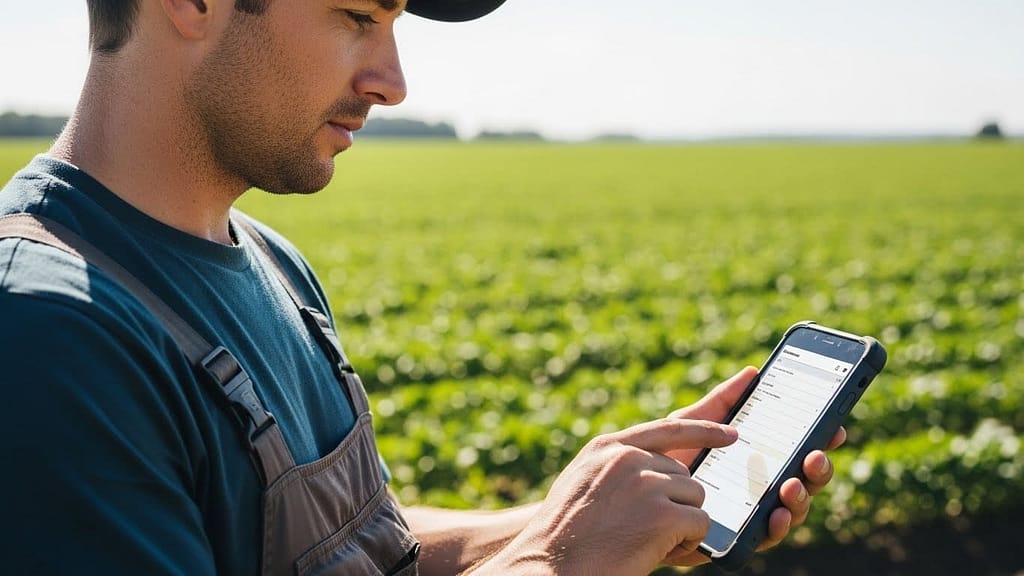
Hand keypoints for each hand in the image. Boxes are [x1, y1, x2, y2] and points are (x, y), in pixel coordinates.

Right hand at [479, 418, 738, 575]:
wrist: (549, 565)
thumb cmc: (564, 536)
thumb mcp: (583, 484)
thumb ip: (617, 469)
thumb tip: (662, 472)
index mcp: (608, 448)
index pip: (669, 429)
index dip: (704, 430)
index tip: (730, 433)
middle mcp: (628, 458)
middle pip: (685, 475)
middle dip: (676, 505)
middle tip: (644, 530)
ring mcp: (646, 483)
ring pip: (697, 498)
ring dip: (681, 524)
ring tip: (644, 541)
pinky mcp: (662, 514)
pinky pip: (700, 523)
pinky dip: (688, 543)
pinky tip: (655, 551)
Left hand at [660, 366, 846, 566]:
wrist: (630, 496)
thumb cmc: (660, 459)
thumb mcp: (690, 425)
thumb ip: (720, 403)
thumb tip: (752, 372)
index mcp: (754, 459)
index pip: (796, 449)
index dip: (819, 440)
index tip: (835, 428)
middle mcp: (759, 487)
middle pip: (802, 478)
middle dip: (817, 468)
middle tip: (816, 454)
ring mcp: (750, 513)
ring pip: (791, 508)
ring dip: (801, 497)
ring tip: (793, 483)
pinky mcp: (734, 538)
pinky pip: (765, 536)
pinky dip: (777, 525)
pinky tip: (777, 513)